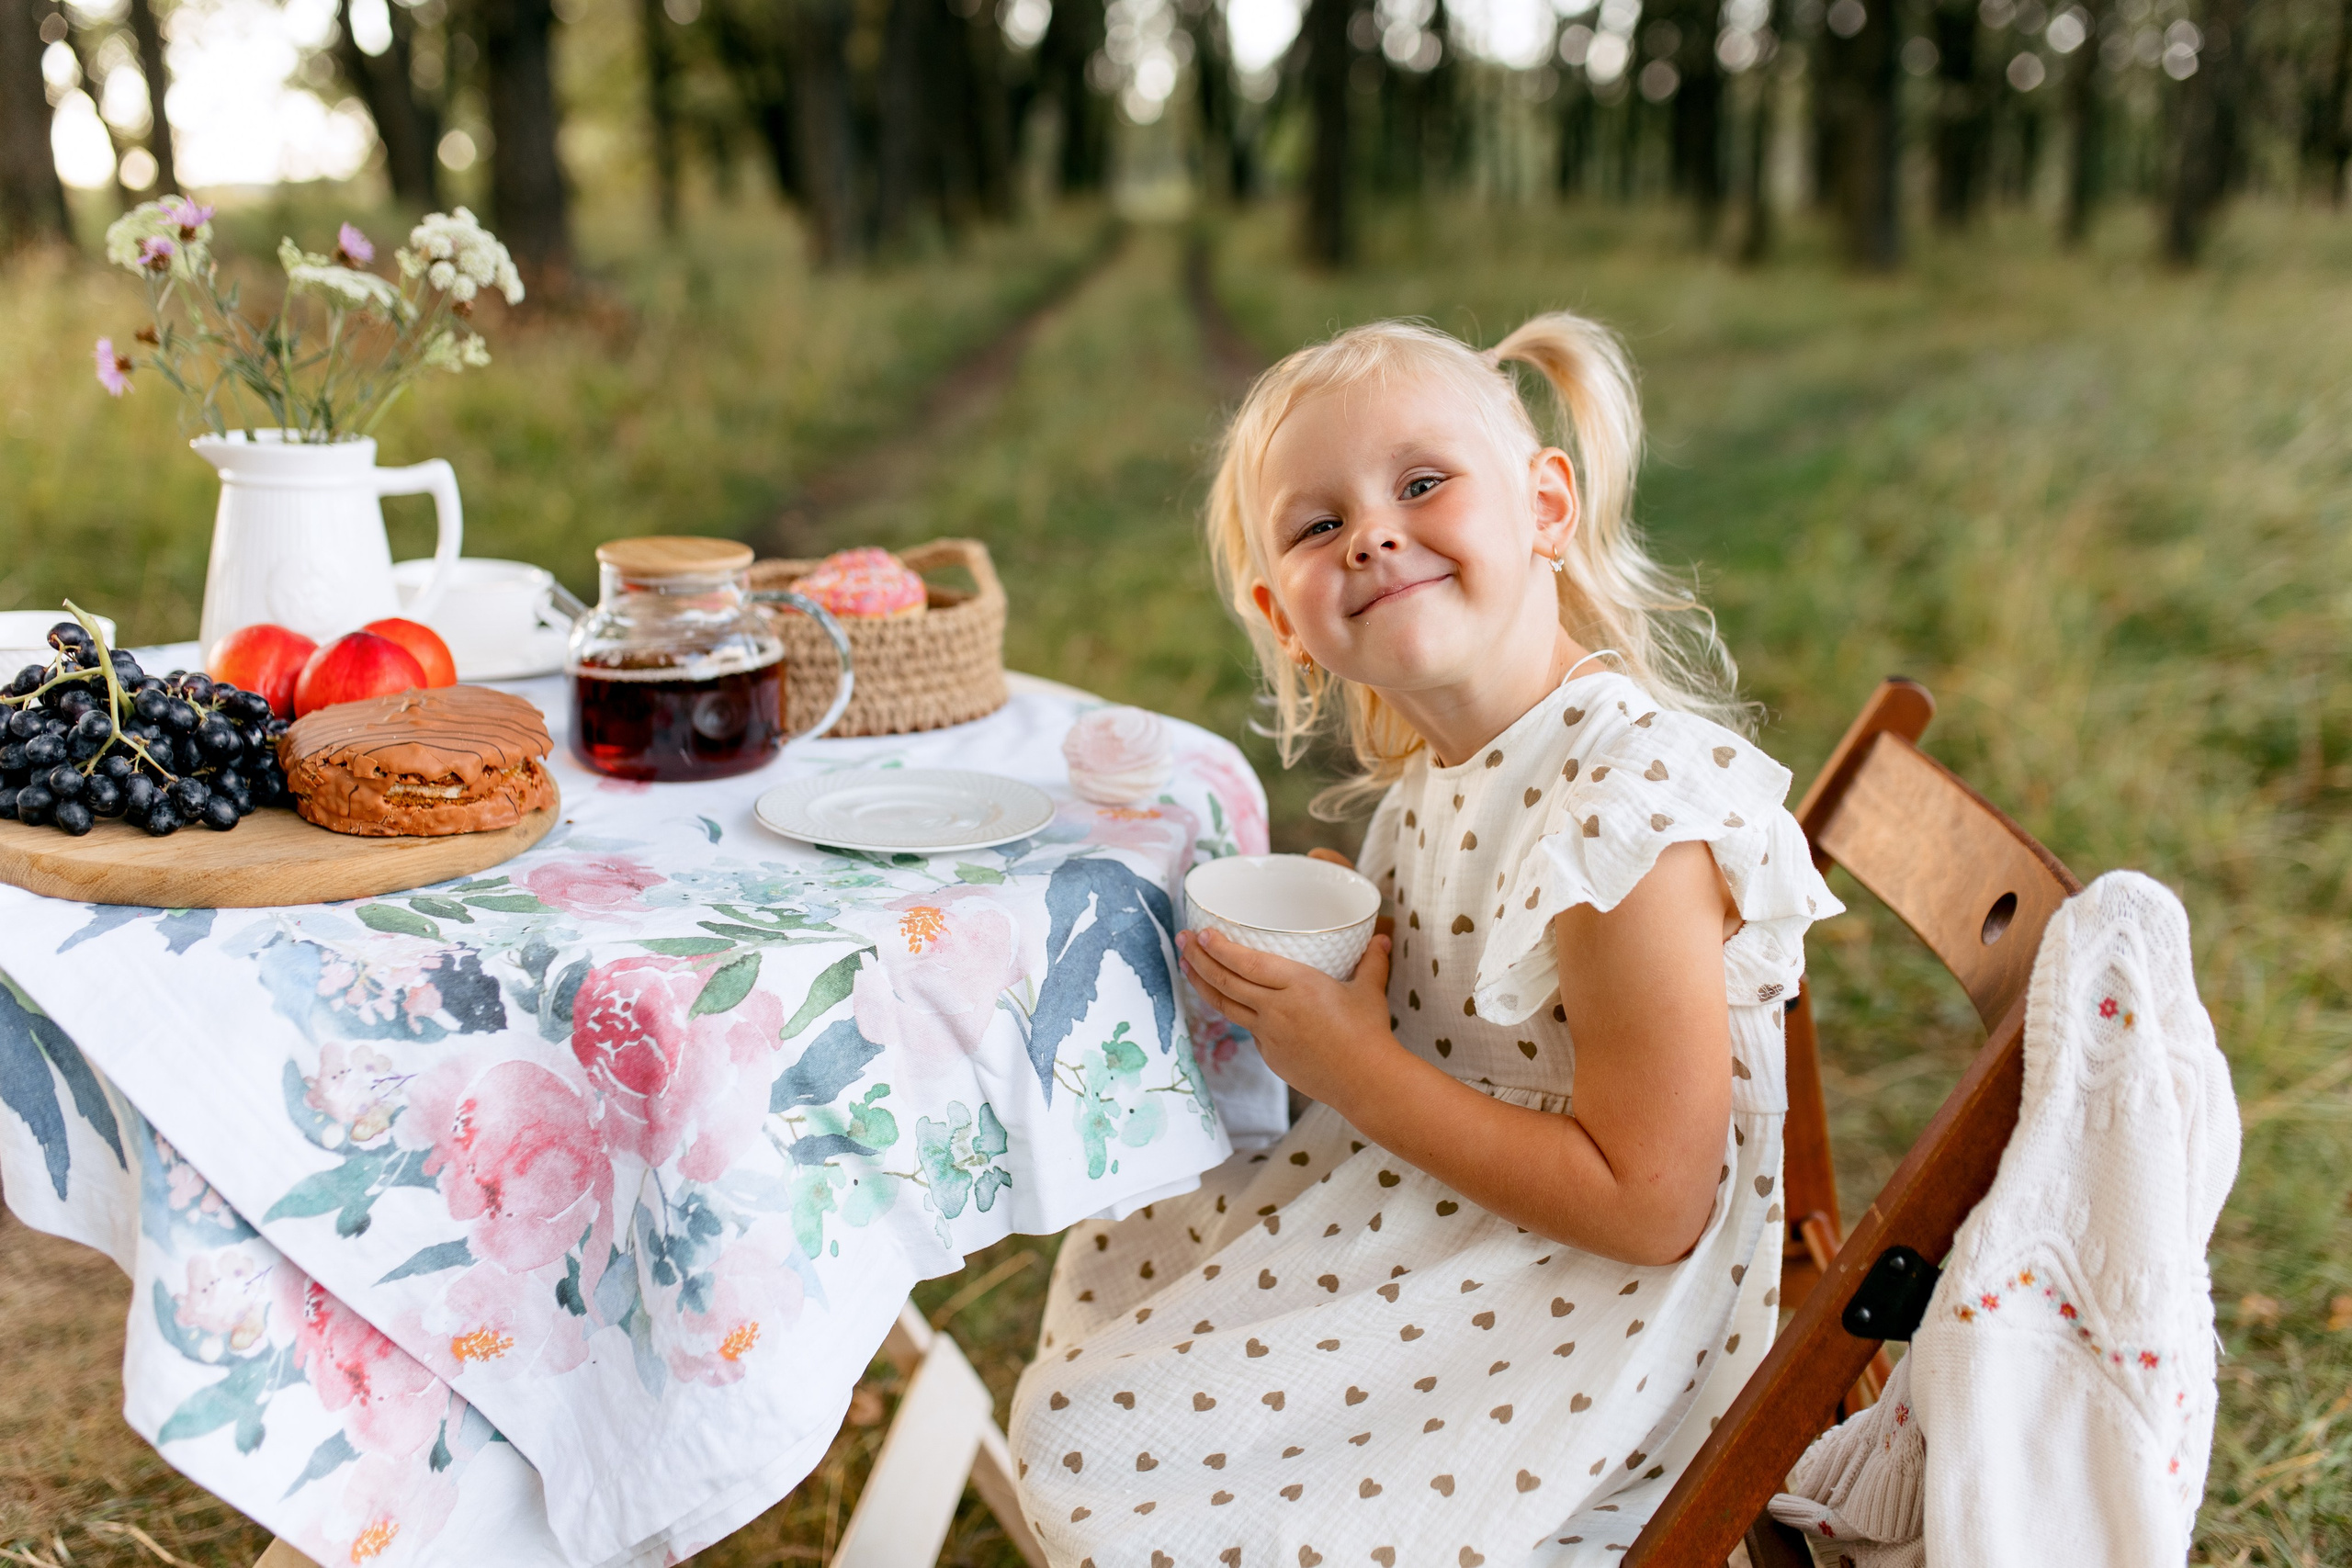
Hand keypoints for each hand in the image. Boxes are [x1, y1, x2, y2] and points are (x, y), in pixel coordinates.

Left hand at [1176, 925, 1394, 1107]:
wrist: (1366, 1083)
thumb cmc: (1369, 1034)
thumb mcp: (1370, 991)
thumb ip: (1372, 961)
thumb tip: (1382, 938)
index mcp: (1298, 985)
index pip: (1246, 962)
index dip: (1219, 948)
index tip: (1201, 933)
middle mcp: (1276, 1008)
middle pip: (1225, 982)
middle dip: (1198, 959)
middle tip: (1182, 940)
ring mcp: (1269, 1035)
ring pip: (1226, 1006)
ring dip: (1202, 984)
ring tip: (1187, 966)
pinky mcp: (1271, 1057)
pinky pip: (1250, 1030)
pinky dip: (1238, 1013)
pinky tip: (1234, 1003)